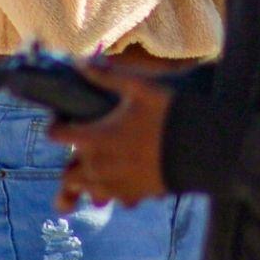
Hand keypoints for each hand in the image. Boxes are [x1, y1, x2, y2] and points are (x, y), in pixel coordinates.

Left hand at [49, 64, 171, 209]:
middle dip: (72, 160)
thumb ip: (106, 75)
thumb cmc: (170, 113)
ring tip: (104, 161)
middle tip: (87, 144)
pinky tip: (125, 172)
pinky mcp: (134, 195)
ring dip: (89, 177)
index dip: (57, 124)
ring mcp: (116, 185)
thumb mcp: (139, 87)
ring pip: (87, 190)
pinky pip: (112, 197)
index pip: (55, 135)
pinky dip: (112, 188)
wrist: (203, 148)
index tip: (67, 118)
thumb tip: (80, 62)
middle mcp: (99, 167)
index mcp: (94, 139)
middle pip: (67, 174)